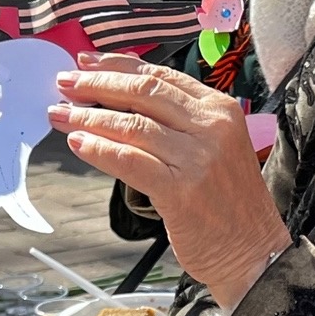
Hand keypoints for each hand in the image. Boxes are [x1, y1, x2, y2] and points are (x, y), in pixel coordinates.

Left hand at [49, 56, 291, 309]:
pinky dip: (98, 150)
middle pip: (142, 92)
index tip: (87, 62)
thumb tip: (123, 104)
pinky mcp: (180, 190)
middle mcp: (211, 127)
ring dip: (87, 118)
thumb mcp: (215, 149)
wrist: (255, 253)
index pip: (161, 76)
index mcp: (220, 109)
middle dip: (96, 84)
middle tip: (64, 82)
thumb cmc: (229, 205)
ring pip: (130, 125)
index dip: (118, 66)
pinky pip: (128, 161)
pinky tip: (78, 144)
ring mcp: (197, 158)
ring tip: (59, 115)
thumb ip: (180, 124)